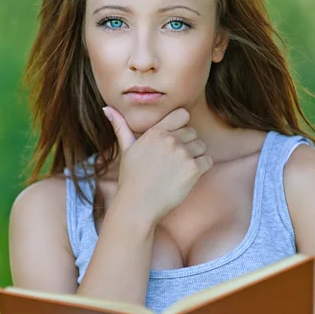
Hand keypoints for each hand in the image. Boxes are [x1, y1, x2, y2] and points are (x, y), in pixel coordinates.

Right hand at [102, 106, 212, 224]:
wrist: (138, 206)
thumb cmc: (131, 179)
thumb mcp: (125, 150)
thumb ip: (120, 126)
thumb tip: (107, 108)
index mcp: (155, 132)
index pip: (182, 114)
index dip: (181, 126)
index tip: (174, 140)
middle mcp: (170, 140)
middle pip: (193, 132)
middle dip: (187, 144)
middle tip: (174, 161)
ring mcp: (182, 154)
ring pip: (201, 146)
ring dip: (195, 156)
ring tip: (179, 170)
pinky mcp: (193, 169)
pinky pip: (207, 161)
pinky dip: (201, 169)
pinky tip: (187, 177)